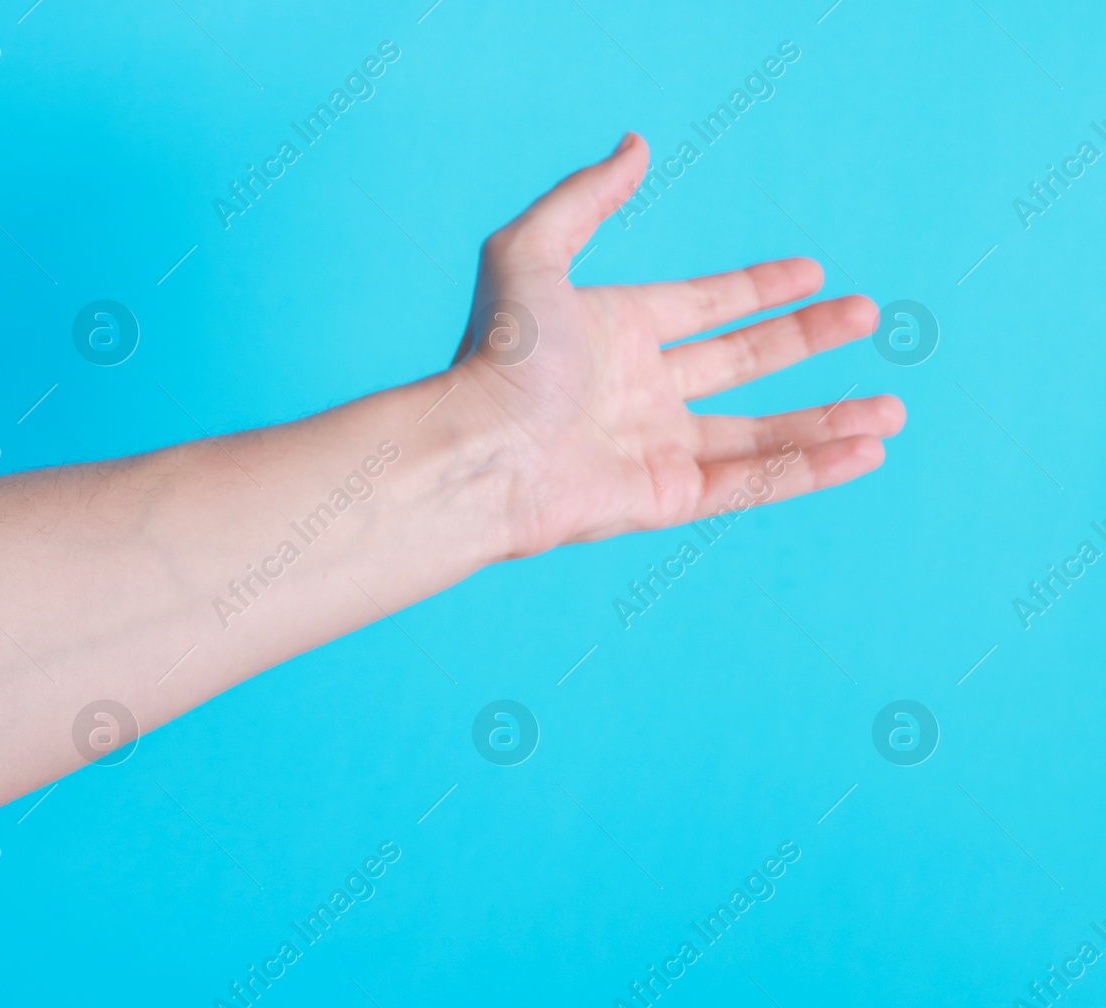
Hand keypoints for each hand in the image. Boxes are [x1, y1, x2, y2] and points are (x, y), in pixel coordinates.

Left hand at [448, 132, 904, 555]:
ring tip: (893, 411)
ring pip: (760, 432)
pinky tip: (866, 452)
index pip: (703, 305)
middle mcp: (639, 389)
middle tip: (868, 316)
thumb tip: (634, 144)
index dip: (757, 287)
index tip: (812, 272)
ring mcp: (654, 446)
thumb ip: (584, 197)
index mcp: (615, 331)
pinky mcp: (665, 497)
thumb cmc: (499, 358)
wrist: (479, 453)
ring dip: (828, 419)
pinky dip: (810, 468)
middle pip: (742, 361)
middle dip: (807, 340)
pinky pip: (752, 482)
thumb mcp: (529, 253)